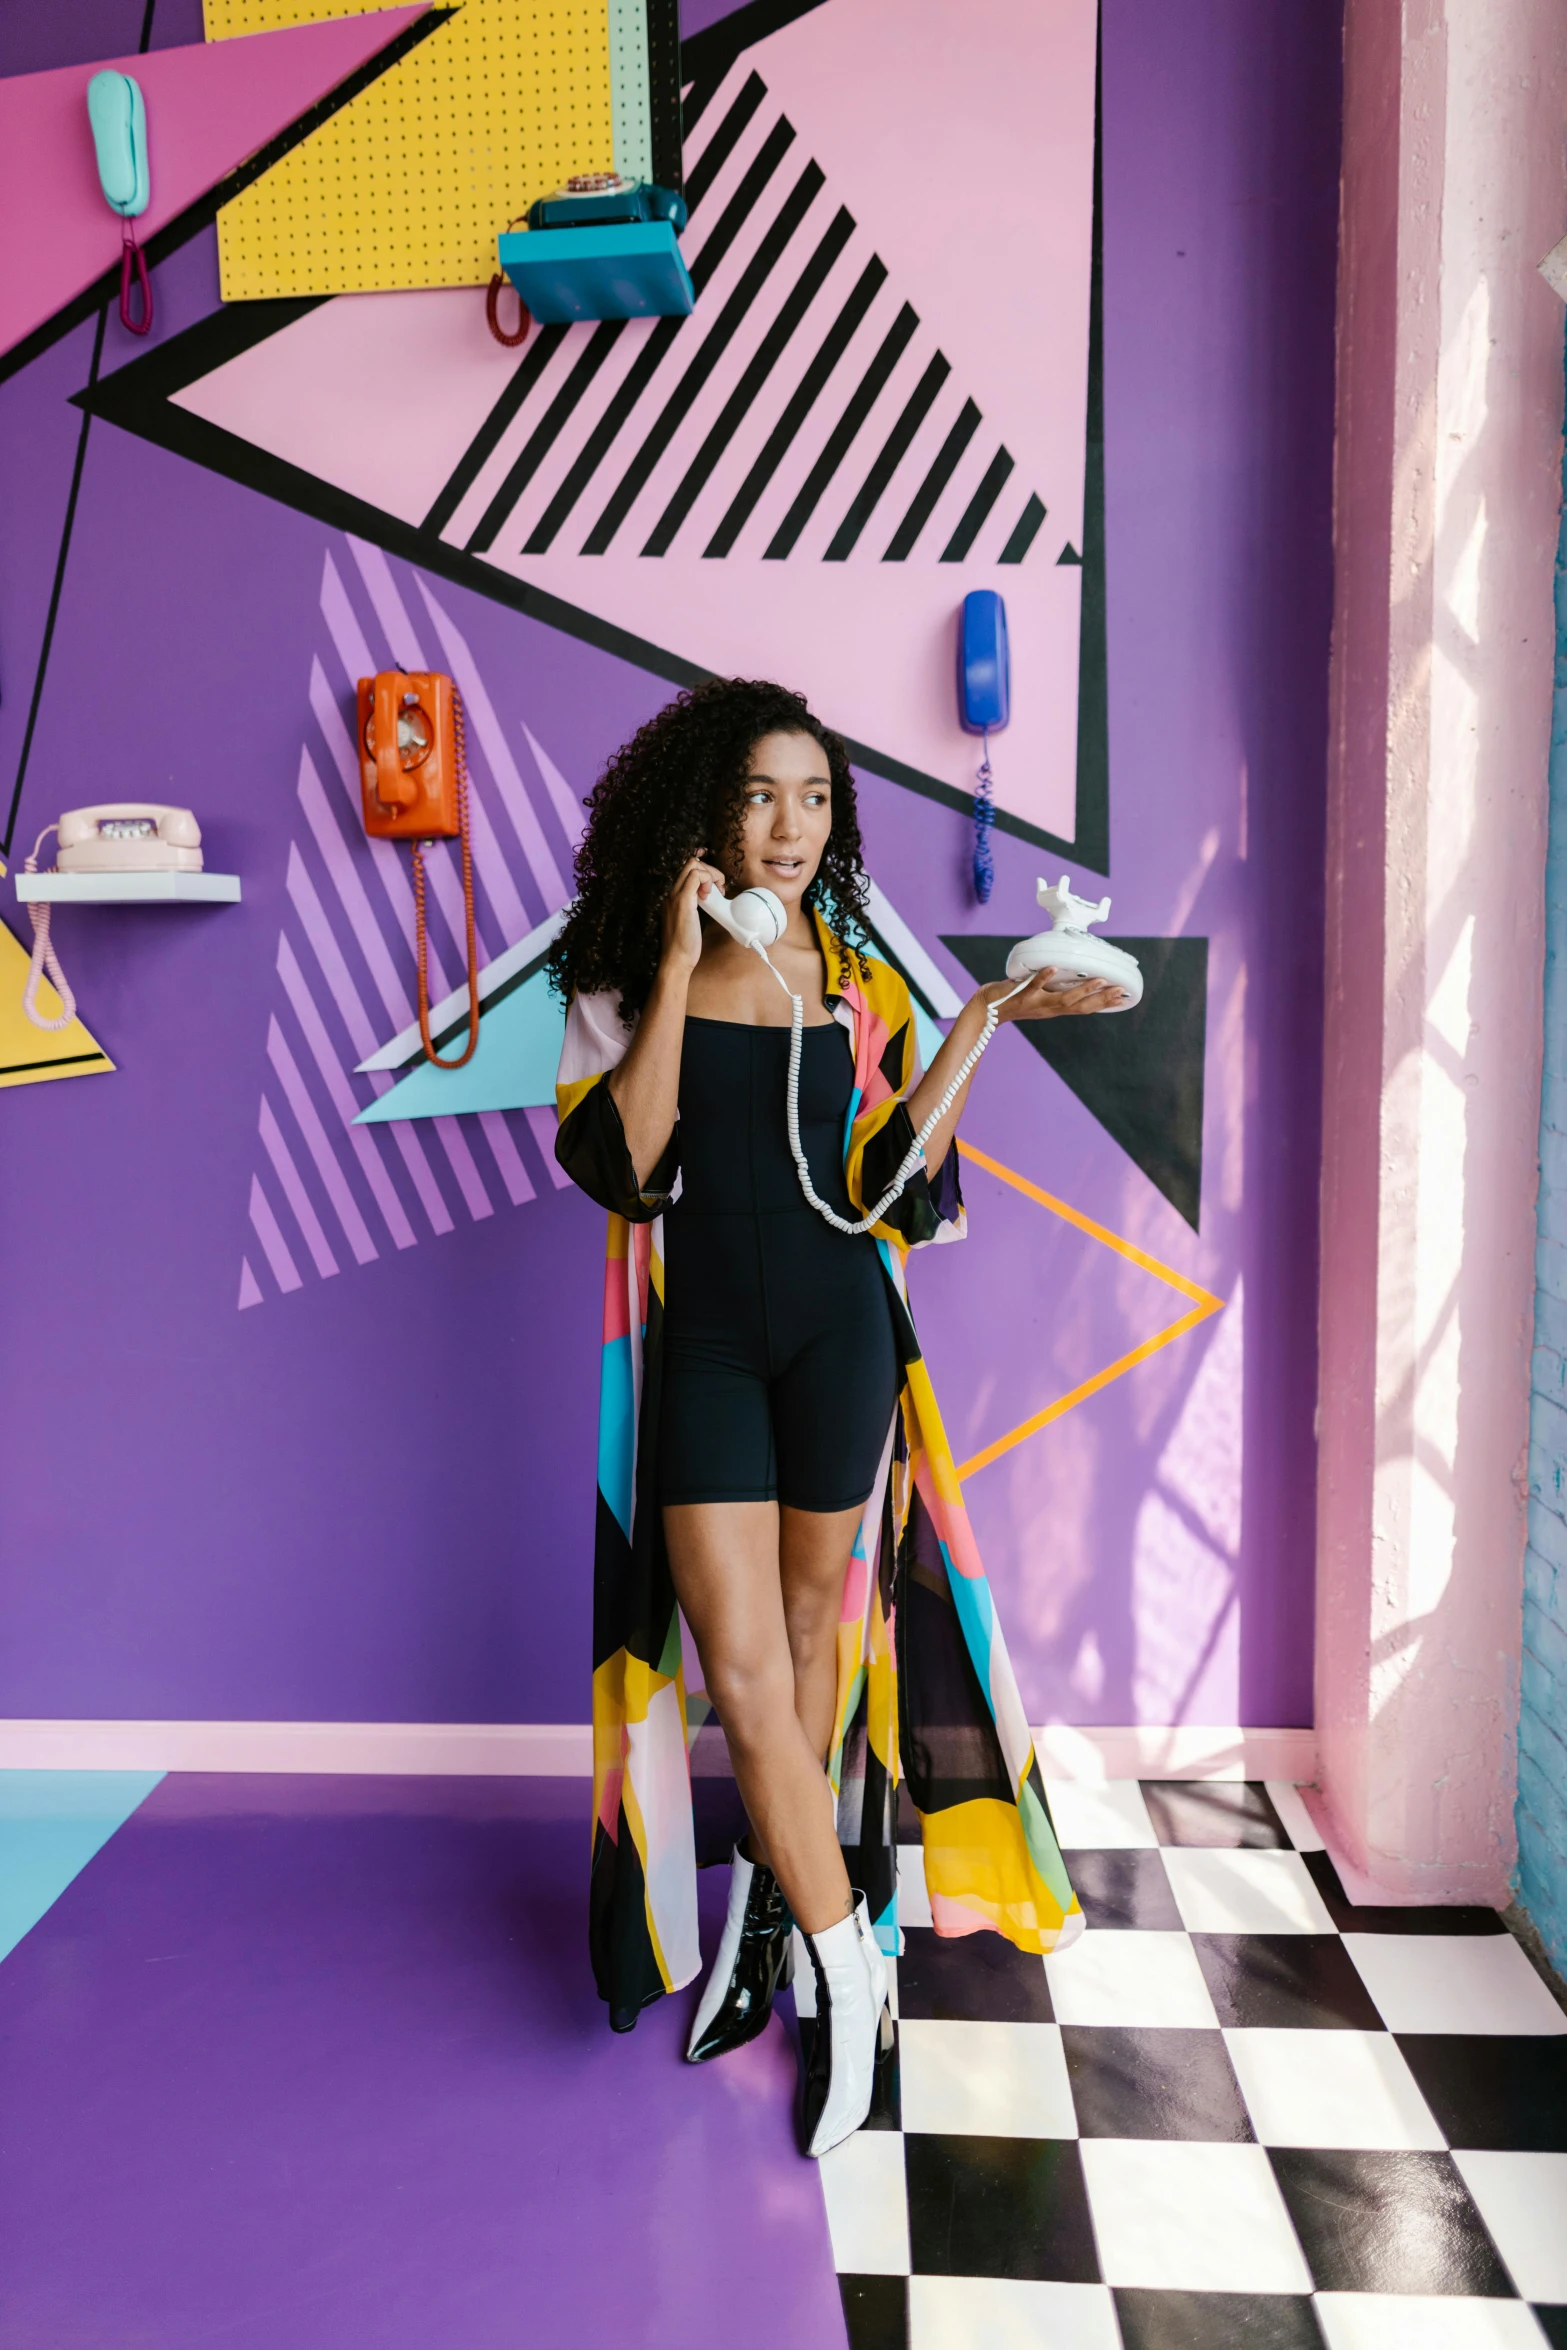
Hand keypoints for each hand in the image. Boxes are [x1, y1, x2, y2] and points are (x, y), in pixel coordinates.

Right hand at [661, 852, 729, 975]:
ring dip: (711, 875)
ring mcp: (675, 895)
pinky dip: (708, 880)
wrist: (676, 959)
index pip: (688, 870)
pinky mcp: (682, 901)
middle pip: (691, 863)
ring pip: (694, 865)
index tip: (714, 889)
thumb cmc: (684, 944)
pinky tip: (710, 895)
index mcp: (673, 895)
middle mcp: (672, 892)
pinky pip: (696, 875)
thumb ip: (695, 906)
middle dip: (711, 872)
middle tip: (719, 890)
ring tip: (716, 892)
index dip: (705, 873)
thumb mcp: (690, 919)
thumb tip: (710, 897)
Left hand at [980, 972, 1128, 1023]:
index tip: (1125, 996)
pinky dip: (1043, 977)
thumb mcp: (1040, 997)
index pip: (1086, 1007)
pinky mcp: (1021, 995)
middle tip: (1121, 989)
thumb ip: (1055, 990)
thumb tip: (1071, 976)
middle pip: (1081, 1006)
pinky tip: (1053, 968)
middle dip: (1102, 999)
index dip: (1105, 1003)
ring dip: (1083, 990)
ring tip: (1100, 980)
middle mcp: (1049, 1009)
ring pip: (1063, 999)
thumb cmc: (1014, 1000)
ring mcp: (1036, 1003)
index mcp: (1055, 1009)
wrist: (987, 1010)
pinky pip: (1033, 986)